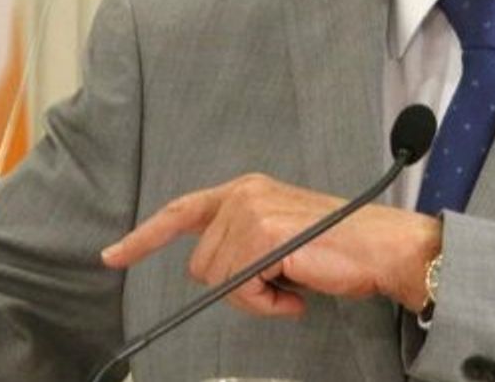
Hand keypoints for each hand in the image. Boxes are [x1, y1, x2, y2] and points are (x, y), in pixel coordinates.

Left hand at [101, 173, 440, 316]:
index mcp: (245, 190)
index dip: (144, 237)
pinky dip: (268, 303)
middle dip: (237, 285)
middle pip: (201, 265)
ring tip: (293, 282)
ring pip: (219, 282)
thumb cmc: (339, 247)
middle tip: (280, 282)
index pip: (181, 211)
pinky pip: (242, 291)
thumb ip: (243, 243)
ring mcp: (251, 213)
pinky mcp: (262, 236)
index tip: (113, 255)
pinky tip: (296, 290)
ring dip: (256, 296)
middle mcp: (243, 195)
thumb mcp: (281, 235)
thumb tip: (217, 275)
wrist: (381, 247)